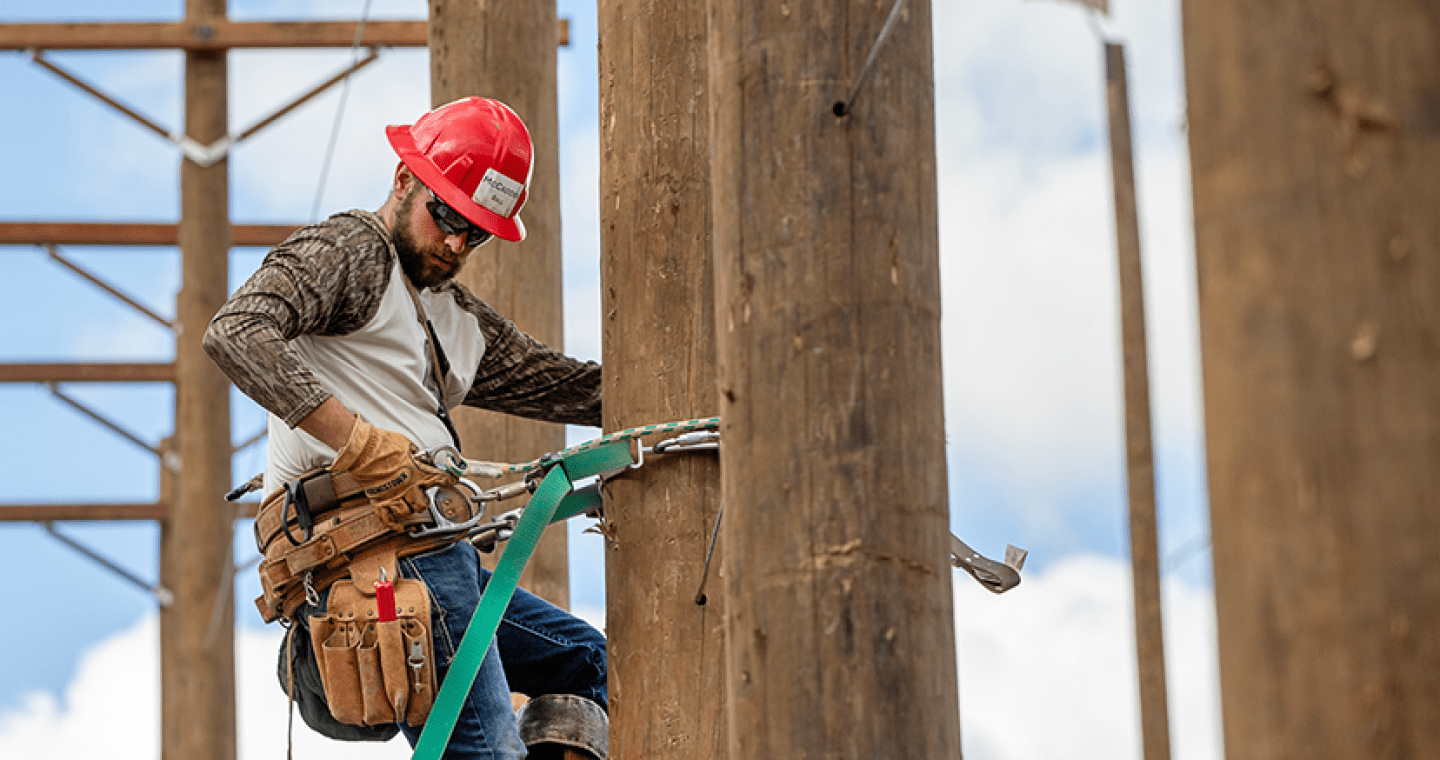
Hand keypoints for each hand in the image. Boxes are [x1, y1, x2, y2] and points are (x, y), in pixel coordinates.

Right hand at [329, 417, 449, 520]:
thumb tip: (420, 457)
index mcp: (417, 472)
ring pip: (407, 512)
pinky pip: (388, 519)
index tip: (452, 480)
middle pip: (423, 504)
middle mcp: (407, 487)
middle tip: (423, 495)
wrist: (361, 449)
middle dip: (425, 500)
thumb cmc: (383, 444)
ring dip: (410, 509)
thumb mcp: (407, 444)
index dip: (449, 480)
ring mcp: (393, 495)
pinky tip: (399, 526)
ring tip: (409, 504)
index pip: (440, 479)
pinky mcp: (378, 500)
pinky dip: (394, 525)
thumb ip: (416, 455)